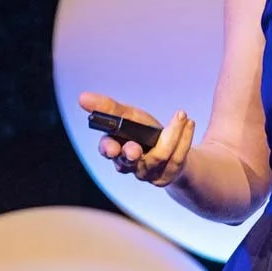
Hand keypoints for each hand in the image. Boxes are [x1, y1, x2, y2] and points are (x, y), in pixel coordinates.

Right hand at [79, 92, 195, 187]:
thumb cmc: (145, 133)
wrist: (174, 151)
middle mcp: (131, 165)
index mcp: (117, 149)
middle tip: (135, 149)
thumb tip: (82, 97)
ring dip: (171, 135)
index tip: (112, 146)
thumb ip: (109, 108)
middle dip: (130, 154)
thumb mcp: (129, 116)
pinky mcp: (169, 173)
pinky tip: (189, 123)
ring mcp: (150, 172)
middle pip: (128, 163)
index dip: (108, 148)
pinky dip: (185, 138)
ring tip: (181, 116)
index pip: (107, 149)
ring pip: (158, 157)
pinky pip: (178, 158)